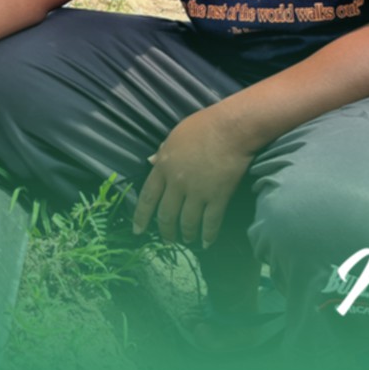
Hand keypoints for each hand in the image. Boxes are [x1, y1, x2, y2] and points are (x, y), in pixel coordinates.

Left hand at [132, 106, 253, 247]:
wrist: (230, 128)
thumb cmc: (203, 126)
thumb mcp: (174, 136)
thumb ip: (162, 152)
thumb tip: (150, 162)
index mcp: (163, 167)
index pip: (147, 197)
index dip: (141, 217)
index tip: (137, 231)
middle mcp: (177, 183)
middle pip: (166, 214)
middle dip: (166, 231)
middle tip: (168, 241)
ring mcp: (197, 192)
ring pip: (187, 222)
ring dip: (186, 234)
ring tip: (188, 241)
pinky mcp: (218, 197)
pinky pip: (210, 222)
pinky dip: (208, 235)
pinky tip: (206, 243)